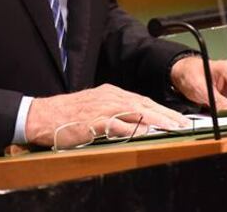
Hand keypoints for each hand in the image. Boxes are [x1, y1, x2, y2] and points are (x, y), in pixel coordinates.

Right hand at [25, 84, 189, 146]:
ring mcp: (102, 108)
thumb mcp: (95, 107)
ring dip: (157, 120)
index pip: (143, 100)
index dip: (162, 109)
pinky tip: (145, 133)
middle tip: (183, 124)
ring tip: (172, 129)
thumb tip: (136, 123)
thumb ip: (115, 113)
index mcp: (111, 93)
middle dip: (166, 114)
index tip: (177, 118)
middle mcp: (110, 97)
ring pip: (136, 112)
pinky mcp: (94, 122)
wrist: (42, 115)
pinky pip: (117, 125)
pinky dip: (133, 129)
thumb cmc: (68, 114)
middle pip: (144, 104)